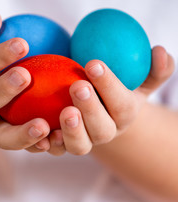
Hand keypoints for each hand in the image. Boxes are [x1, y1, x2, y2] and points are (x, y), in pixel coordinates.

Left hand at [46, 46, 174, 155]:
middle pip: (101, 129)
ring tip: (66, 112)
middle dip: (91, 109)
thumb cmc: (117, 90)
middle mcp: (104, 132)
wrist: (100, 109)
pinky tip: (41, 131)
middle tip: (78, 87)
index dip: (109, 86)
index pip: (121, 105)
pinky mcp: (63, 144)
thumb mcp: (139, 79)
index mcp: (123, 116)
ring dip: (72, 131)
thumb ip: (153, 69)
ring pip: (79, 145)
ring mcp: (84, 141)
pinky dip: (49, 143)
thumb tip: (161, 52)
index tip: (93, 65)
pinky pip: (56, 149)